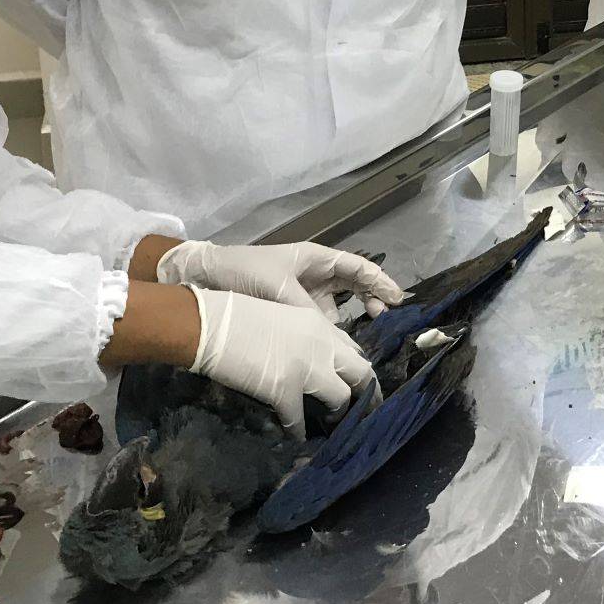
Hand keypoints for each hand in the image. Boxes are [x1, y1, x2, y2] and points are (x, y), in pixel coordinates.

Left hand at [157, 240, 404, 317]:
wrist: (207, 276)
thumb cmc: (244, 271)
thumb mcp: (279, 289)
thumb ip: (307, 311)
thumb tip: (332, 337)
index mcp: (317, 258)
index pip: (358, 267)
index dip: (380, 281)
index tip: (397, 299)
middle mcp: (316, 273)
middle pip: (355, 284)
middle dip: (372, 298)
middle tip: (383, 317)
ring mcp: (305, 291)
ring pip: (340, 304)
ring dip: (353, 316)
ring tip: (363, 333)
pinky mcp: (293, 308)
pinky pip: (321, 319)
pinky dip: (332, 330)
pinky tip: (336, 346)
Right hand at [188, 288, 376, 437]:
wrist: (211, 323)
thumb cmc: (238, 314)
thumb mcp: (283, 317)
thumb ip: (304, 336)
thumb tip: (314, 359)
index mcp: (319, 325)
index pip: (354, 349)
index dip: (359, 369)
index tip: (358, 383)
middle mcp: (321, 345)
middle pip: (362, 372)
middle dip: (367, 394)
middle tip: (363, 410)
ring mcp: (305, 368)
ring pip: (341, 397)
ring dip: (338, 413)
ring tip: (332, 424)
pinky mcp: (284, 390)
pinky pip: (299, 420)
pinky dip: (298, 431)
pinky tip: (296, 437)